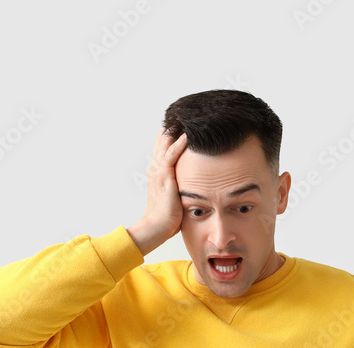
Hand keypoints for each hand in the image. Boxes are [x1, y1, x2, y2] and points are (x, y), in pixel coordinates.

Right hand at [128, 129, 187, 254]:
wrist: (157, 227)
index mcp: (158, 171)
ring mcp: (159, 172)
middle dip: (173, 127)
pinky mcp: (165, 178)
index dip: (172, 135)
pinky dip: (178, 144)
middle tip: (184, 114)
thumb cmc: (168, 216)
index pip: (164, 147)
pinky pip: (171, 156)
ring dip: (175, 130)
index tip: (183, 124)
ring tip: (185, 117)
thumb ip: (182, 185)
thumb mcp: (176, 195)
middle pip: (163, 140)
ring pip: (165, 144)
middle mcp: (156, 168)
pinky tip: (186, 135)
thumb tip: (196, 183)